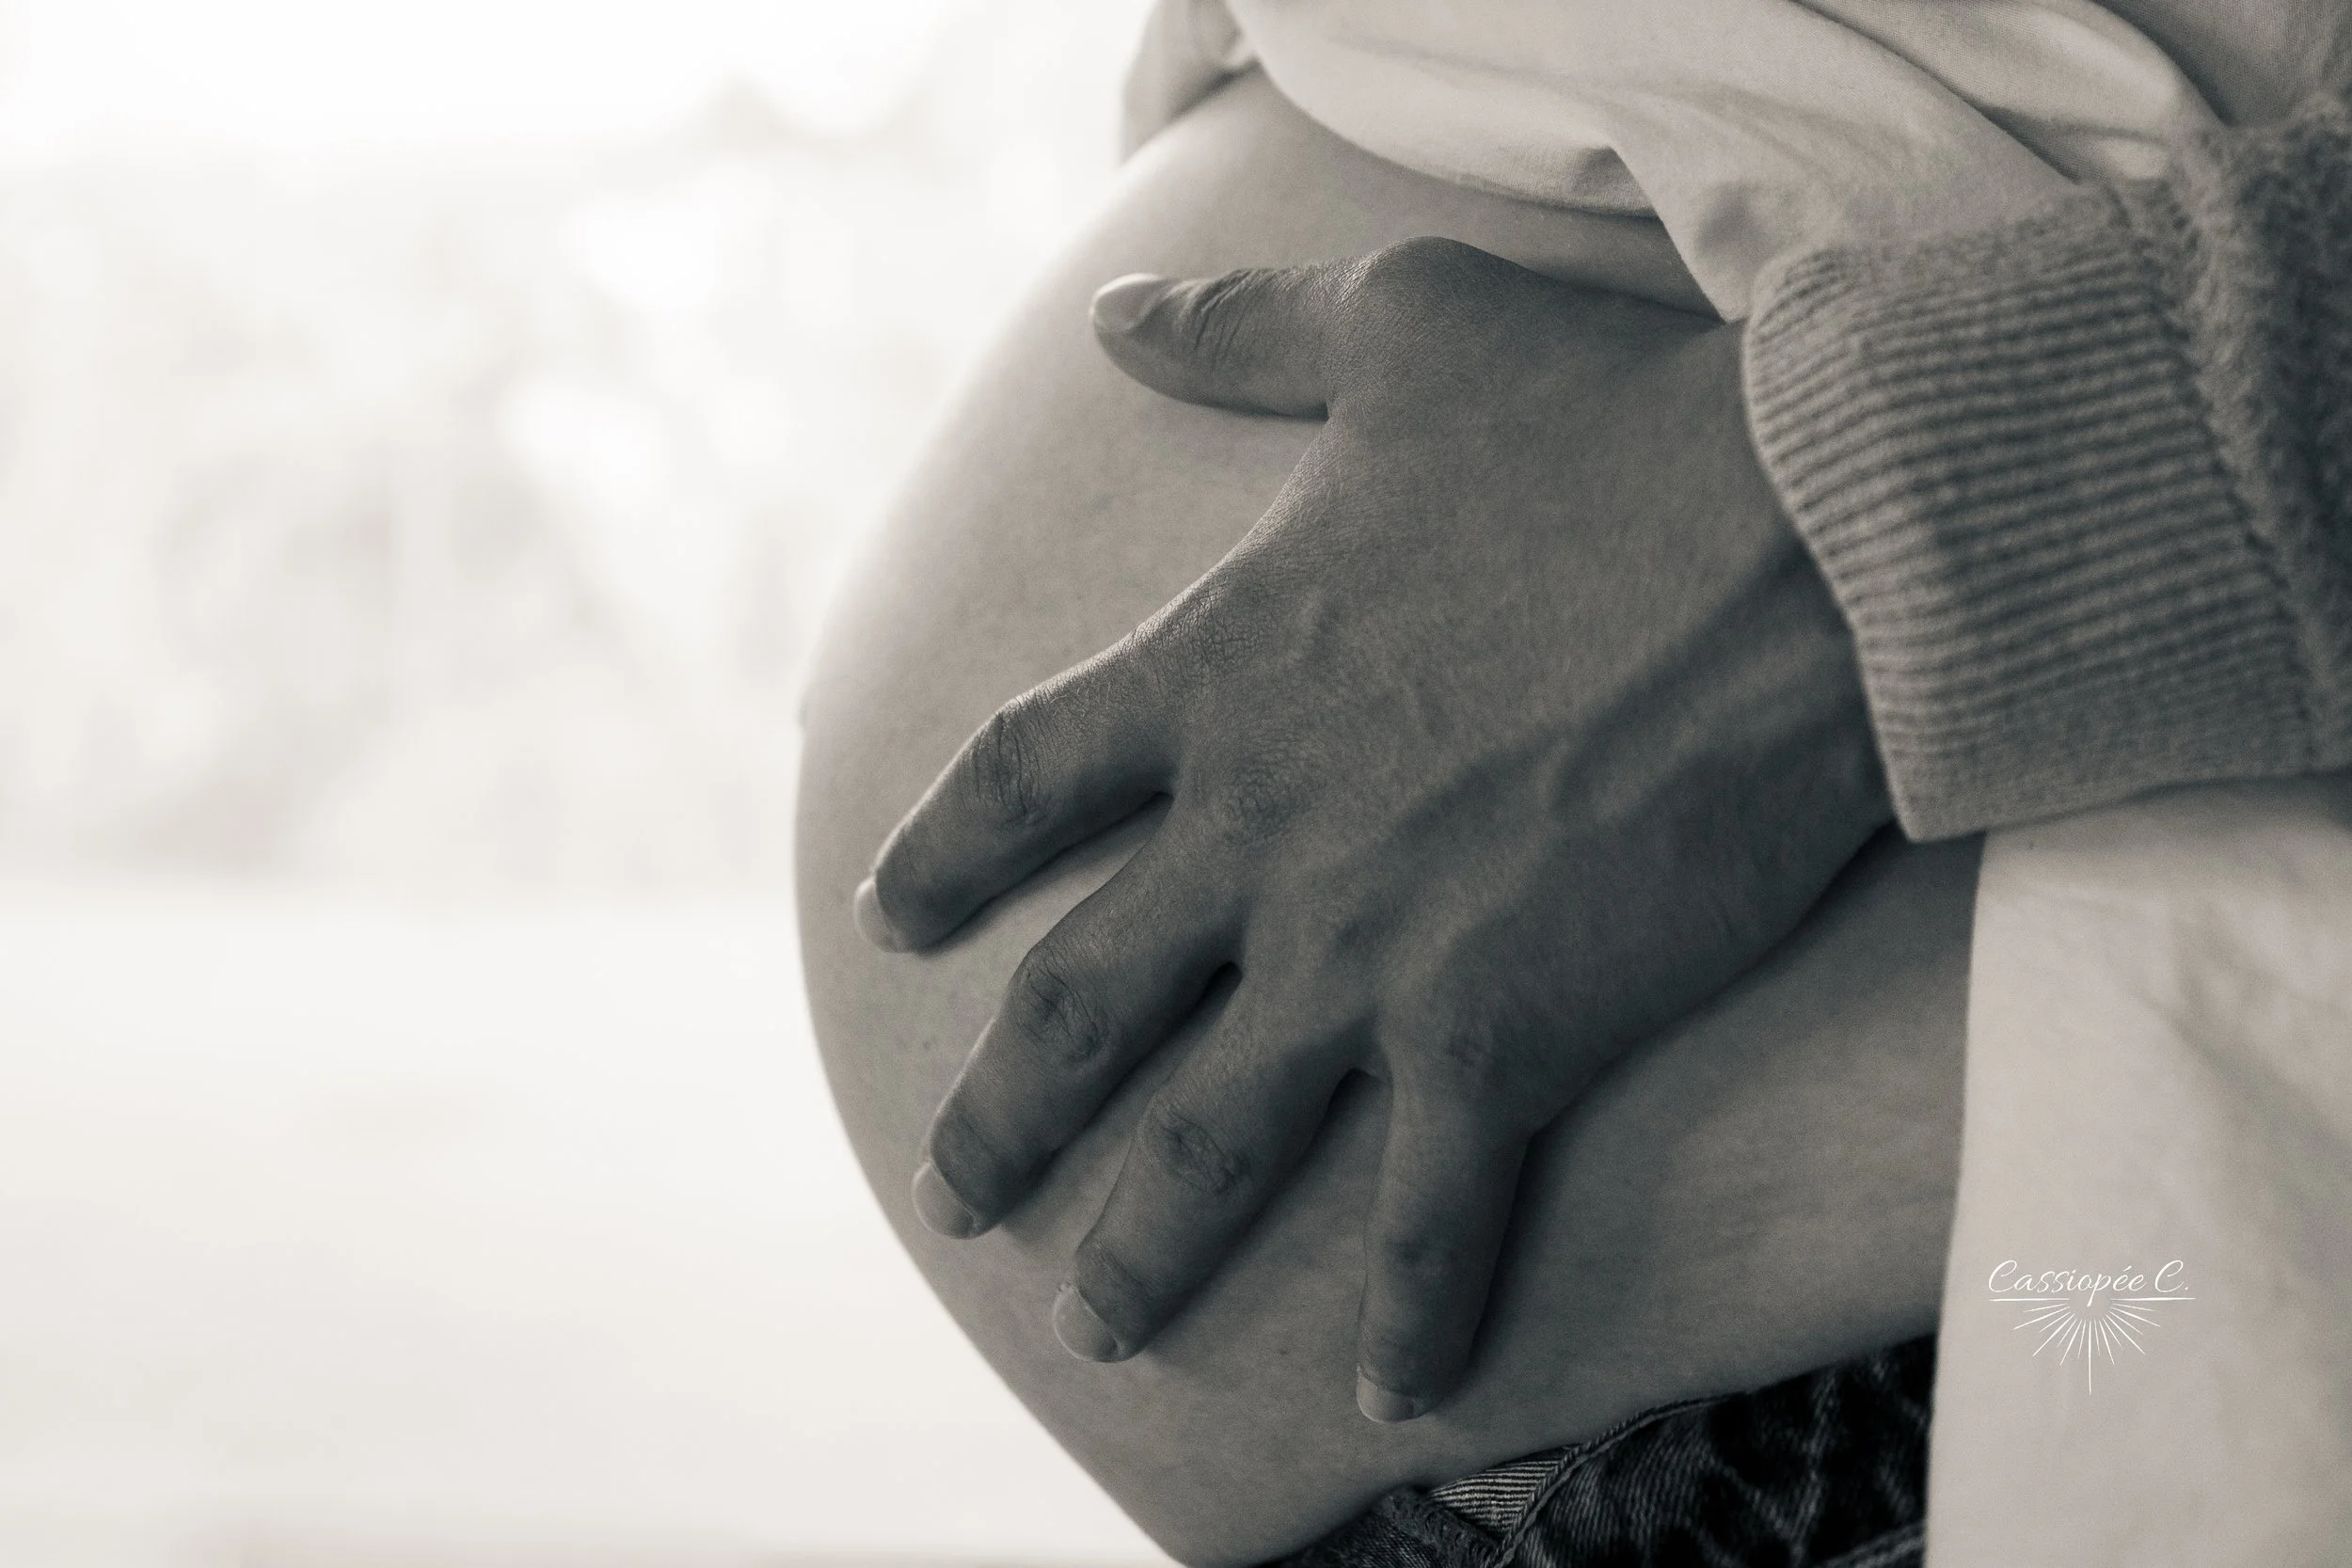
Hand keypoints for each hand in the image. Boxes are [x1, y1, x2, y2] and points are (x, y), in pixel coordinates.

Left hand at [855, 238, 1892, 1420]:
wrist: (1802, 534)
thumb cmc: (1611, 422)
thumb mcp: (1400, 331)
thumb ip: (1246, 335)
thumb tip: (1122, 312)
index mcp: (1216, 676)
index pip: (1024, 783)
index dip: (945, 853)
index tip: (893, 914)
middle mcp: (1256, 834)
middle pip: (1077, 1003)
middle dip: (1004, 1111)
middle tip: (954, 1187)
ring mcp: (1364, 948)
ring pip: (1209, 1135)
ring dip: (1143, 1239)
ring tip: (1096, 1315)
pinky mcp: (1501, 1029)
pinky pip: (1430, 1207)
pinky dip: (1410, 1310)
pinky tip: (1392, 1398)